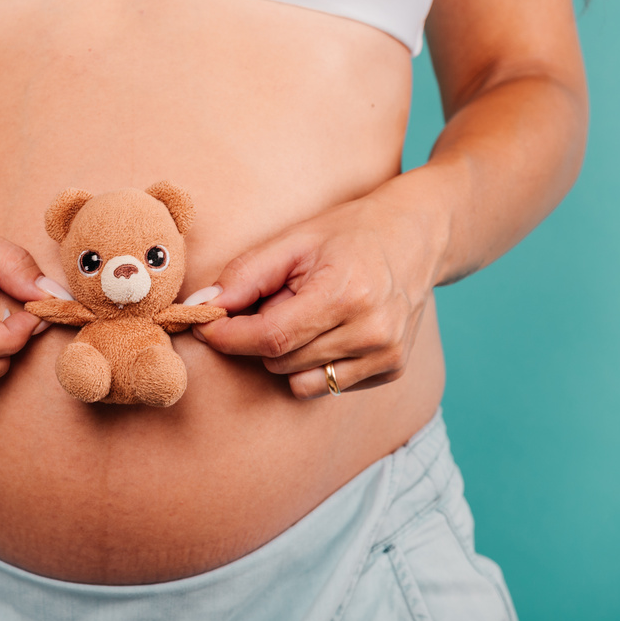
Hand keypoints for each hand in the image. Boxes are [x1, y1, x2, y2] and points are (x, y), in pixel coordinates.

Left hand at [189, 193, 444, 398]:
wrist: (418, 236)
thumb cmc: (349, 233)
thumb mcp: (293, 241)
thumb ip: (244, 275)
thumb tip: (201, 307)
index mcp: (345, 295)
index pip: (270, 337)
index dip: (228, 336)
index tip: (205, 325)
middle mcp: (371, 332)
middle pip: (279, 361)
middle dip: (259, 336)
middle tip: (275, 301)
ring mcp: (386, 355)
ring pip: (298, 381)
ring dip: (286, 353)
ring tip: (306, 314)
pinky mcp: (392, 370)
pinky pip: (326, 386)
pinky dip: (314, 364)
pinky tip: (330, 330)